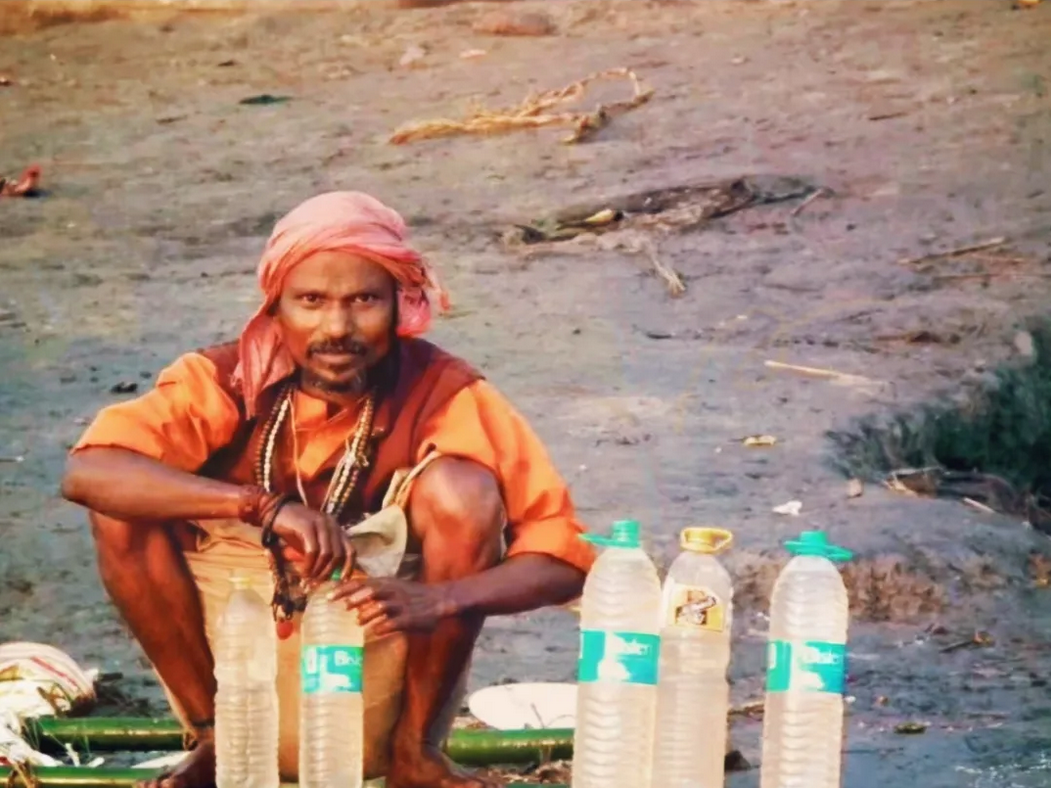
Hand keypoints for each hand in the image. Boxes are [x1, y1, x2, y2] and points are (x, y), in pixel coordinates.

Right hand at [271, 502, 353, 582]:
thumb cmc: (295, 531)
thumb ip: (322, 556)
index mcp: (337, 529)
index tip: (342, 580)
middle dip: (328, 571)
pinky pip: (313, 549)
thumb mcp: (312, 544)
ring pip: (327, 553)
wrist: (277, 511)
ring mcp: (320, 523)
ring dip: (318, 569)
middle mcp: (332, 525)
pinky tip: (303, 570)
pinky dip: (309, 563)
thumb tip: (328, 576)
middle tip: (317, 581)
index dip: (348, 567)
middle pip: (338, 554)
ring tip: (309, 577)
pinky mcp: (307, 525)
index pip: (350, 550)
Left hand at [329, 578, 456, 635]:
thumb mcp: (393, 587)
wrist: (440, 599)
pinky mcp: (411, 617)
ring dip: (368, 613)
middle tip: (342, 607)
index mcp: (387, 583)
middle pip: (371, 591)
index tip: (328, 596)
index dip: (344, 588)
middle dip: (355, 598)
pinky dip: (384, 626)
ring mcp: (402, 604)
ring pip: (382, 606)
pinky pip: (395, 622)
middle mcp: (393, 591)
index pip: (362, 583)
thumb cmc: (412, 595)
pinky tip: (375, 631)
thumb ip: (374, 592)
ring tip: (358, 622)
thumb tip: (349, 599)